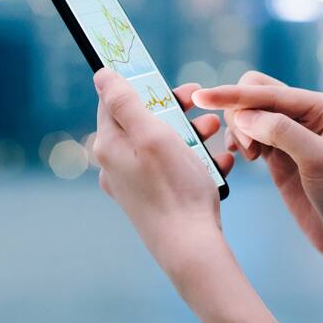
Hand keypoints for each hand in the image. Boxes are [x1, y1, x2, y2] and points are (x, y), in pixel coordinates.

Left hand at [92, 69, 233, 263]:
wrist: (191, 247)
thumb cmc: (174, 189)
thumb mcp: (151, 135)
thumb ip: (125, 102)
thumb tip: (102, 74)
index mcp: (109, 146)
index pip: (116, 101)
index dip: (143, 85)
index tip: (169, 81)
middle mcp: (116, 165)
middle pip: (143, 122)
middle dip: (175, 109)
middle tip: (199, 101)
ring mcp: (134, 184)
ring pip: (162, 144)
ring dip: (191, 132)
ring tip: (216, 128)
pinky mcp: (153, 198)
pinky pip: (173, 168)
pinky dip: (196, 160)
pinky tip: (220, 160)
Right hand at [192, 71, 322, 257]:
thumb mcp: (318, 161)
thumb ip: (281, 131)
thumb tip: (242, 114)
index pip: (270, 92)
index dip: (234, 95)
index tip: (201, 97)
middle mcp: (309, 113)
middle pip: (257, 93)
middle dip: (240, 112)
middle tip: (246, 147)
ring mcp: (293, 133)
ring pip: (250, 113)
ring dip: (240, 128)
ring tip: (250, 155)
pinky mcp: (280, 153)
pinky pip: (250, 133)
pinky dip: (240, 139)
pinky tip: (244, 155)